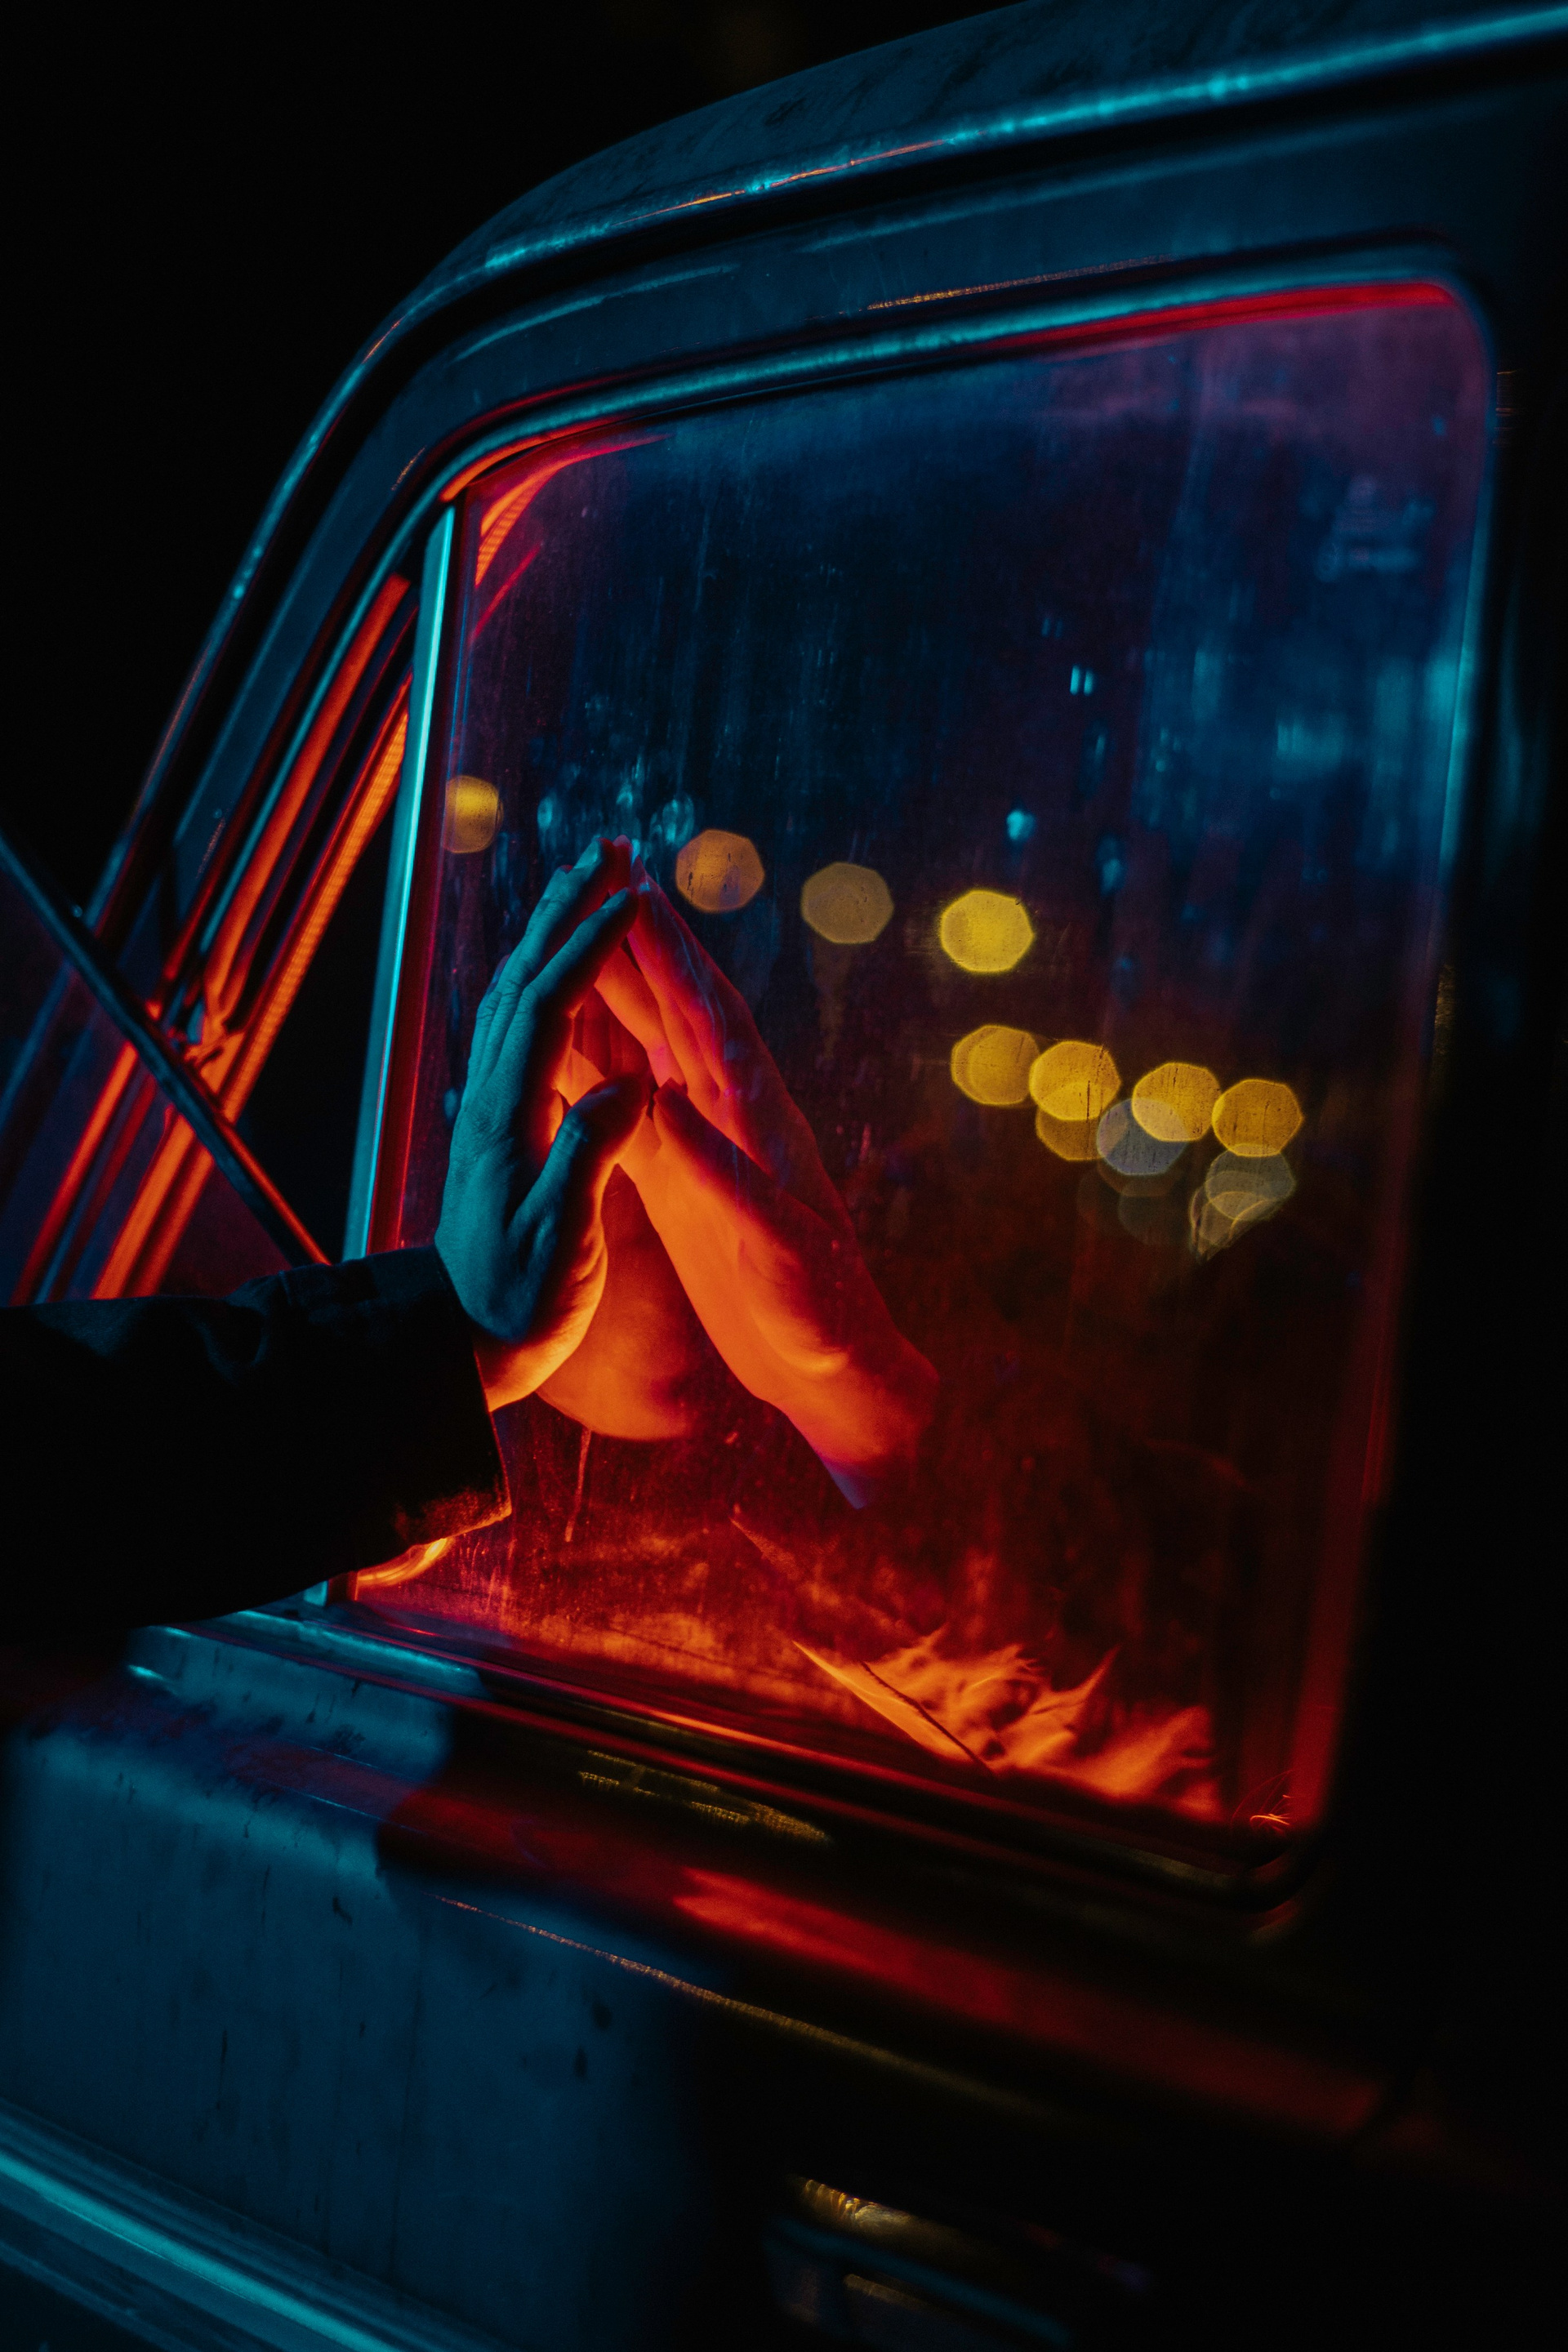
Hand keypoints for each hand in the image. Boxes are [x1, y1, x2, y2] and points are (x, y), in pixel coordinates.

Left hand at [435, 838, 647, 1409]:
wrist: (462, 1344)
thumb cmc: (520, 1305)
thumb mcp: (562, 1243)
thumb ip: (590, 1159)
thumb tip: (628, 1087)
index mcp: (511, 1119)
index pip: (550, 1007)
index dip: (590, 947)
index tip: (632, 899)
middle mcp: (492, 1098)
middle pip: (524, 978)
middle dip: (565, 907)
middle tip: (609, 851)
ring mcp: (491, 1107)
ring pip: (516, 994)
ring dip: (552, 930)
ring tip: (592, 885)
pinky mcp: (500, 1123)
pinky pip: (521, 1026)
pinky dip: (546, 976)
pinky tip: (565, 969)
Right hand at [594, 873, 936, 1499]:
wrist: (832, 1370)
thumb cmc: (820, 1315)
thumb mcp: (774, 1247)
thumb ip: (719, 1176)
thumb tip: (662, 1103)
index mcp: (762, 1123)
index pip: (711, 1021)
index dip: (675, 957)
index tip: (637, 893)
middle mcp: (735, 1121)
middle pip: (680, 1015)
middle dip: (643, 948)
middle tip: (601, 880)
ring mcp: (709, 1148)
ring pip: (655, 1052)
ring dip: (621, 995)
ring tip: (579, 938)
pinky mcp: (688, 1186)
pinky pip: (635, 1112)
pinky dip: (602, 1073)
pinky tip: (569, 1049)